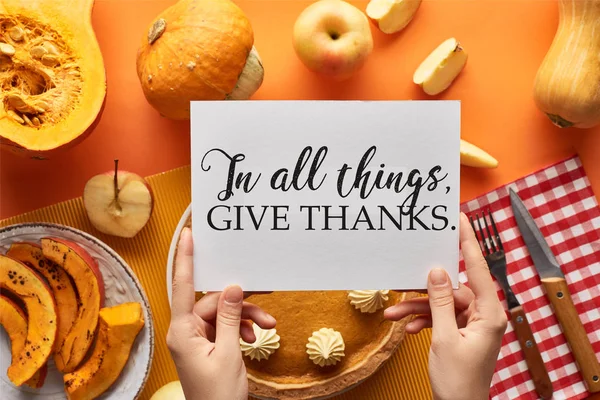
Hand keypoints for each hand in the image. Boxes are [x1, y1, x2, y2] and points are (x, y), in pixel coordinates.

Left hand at [166, 227, 276, 399]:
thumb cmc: (218, 394)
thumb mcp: (229, 352)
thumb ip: (230, 317)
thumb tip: (232, 287)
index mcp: (183, 331)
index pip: (183, 287)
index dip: (185, 259)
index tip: (187, 236)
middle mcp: (185, 331)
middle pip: (214, 302)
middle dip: (241, 305)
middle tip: (266, 305)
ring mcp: (195, 338)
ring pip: (222, 314)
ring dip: (245, 318)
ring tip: (267, 326)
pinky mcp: (206, 345)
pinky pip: (224, 326)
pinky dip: (241, 329)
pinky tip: (254, 336)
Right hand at [384, 212, 506, 399]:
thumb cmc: (459, 380)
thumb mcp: (444, 337)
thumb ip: (440, 301)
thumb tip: (436, 272)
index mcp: (490, 313)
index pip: (478, 269)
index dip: (468, 242)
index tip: (460, 220)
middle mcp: (484, 315)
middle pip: (452, 287)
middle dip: (424, 289)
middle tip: (406, 274)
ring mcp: (473, 324)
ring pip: (441, 303)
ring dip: (417, 308)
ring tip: (394, 312)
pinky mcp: (462, 332)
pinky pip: (440, 317)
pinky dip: (423, 319)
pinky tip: (406, 325)